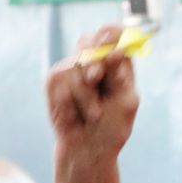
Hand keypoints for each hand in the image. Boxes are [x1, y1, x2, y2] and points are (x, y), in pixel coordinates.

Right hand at [47, 26, 139, 182]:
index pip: (113, 35)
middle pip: (89, 39)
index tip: (112, 41)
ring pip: (77, 65)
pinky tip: (76, 113)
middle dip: (94, 57)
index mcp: (116, 63)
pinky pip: (63, 79)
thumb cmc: (112, 127)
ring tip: (93, 114)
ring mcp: (72, 68)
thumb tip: (115, 52)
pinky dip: (73, 100)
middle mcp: (93, 61)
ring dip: (87, 94)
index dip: (112, 34)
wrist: (89, 148)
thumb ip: (122, 76)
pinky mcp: (55, 79)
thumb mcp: (126, 101)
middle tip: (97, 77)